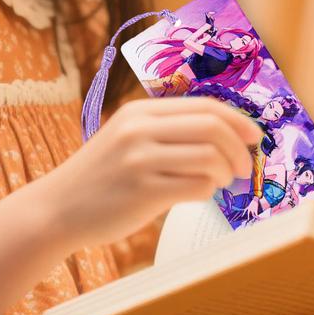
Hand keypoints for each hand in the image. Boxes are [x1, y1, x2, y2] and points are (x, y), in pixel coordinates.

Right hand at [41, 96, 261, 249]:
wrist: (58, 208)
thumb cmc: (102, 175)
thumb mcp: (127, 136)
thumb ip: (167, 129)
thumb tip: (226, 132)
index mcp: (140, 110)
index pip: (205, 106)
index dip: (238, 121)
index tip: (255, 137)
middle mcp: (140, 129)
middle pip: (212, 127)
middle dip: (239, 148)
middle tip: (244, 167)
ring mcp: (140, 160)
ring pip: (209, 157)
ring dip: (225, 173)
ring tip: (219, 182)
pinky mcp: (143, 192)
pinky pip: (197, 187)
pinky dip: (208, 191)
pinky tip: (199, 194)